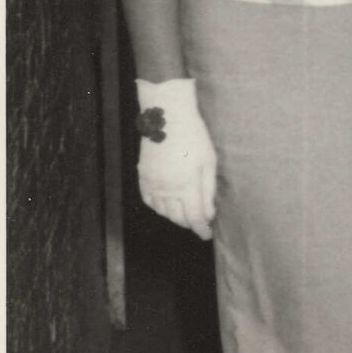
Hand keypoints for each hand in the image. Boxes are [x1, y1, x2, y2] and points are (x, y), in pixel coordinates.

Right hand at [136, 77, 217, 238]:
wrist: (167, 117)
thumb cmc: (194, 137)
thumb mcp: (208, 162)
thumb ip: (208, 191)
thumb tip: (208, 214)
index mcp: (187, 185)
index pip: (195, 217)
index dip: (202, 229)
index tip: (207, 235)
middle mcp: (167, 188)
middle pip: (178, 218)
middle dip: (190, 223)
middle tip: (199, 223)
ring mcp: (152, 183)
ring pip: (163, 212)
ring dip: (175, 217)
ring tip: (186, 213)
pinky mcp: (143, 176)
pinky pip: (148, 201)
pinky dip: (158, 207)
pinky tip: (167, 205)